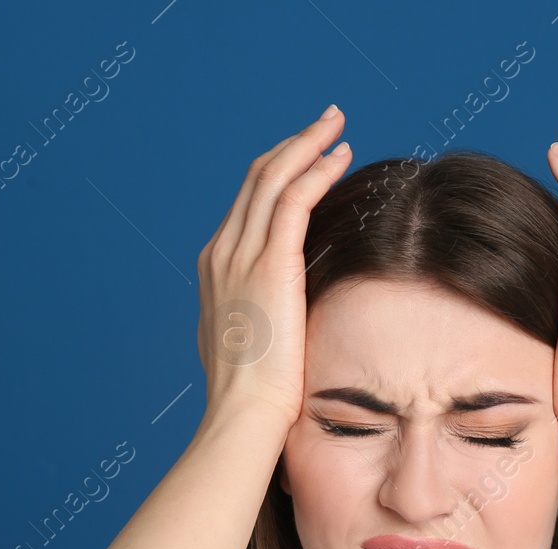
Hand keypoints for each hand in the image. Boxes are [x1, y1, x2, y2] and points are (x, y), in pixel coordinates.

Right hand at [195, 105, 352, 425]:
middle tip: (326, 124)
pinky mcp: (268, 264)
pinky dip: (316, 169)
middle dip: (293, 145)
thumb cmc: (256, 398)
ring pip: (273, 177)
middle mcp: (222, 253)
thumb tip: (285, 317)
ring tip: (337, 125)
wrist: (244, 416)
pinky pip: (293, 198)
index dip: (280, 173)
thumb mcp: (253, 346)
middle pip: (256, 179)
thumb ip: (264, 318)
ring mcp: (240, 256)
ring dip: (307, 144)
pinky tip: (340, 156)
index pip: (248, 205)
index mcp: (217, 270)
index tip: (310, 158)